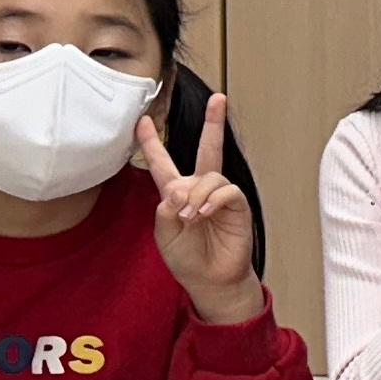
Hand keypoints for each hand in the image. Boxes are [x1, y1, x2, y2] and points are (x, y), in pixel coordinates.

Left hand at [136, 95, 266, 327]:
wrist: (211, 280)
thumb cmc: (187, 259)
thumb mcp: (163, 235)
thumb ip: (165, 210)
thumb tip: (181, 190)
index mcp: (176, 194)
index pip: (162, 163)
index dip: (151, 142)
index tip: (142, 121)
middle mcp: (200, 189)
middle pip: (207, 149)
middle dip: (213, 123)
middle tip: (219, 99)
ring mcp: (220, 196)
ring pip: (209, 176)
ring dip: (196, 195)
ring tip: (191, 217)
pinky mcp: (237, 206)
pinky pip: (226, 190)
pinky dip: (213, 200)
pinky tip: (205, 214)